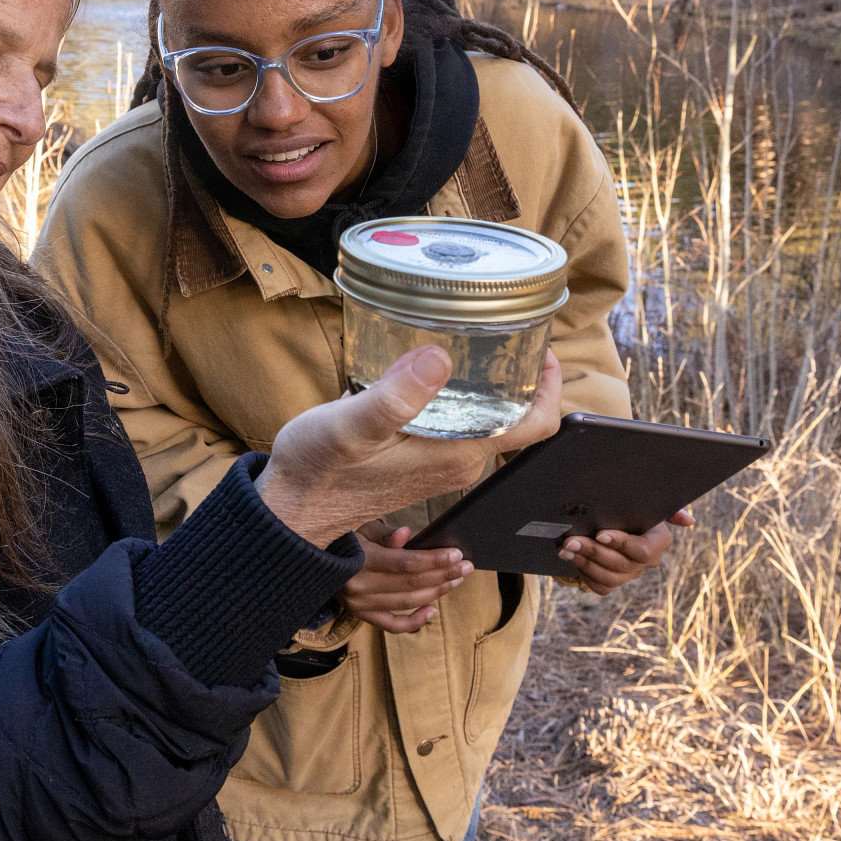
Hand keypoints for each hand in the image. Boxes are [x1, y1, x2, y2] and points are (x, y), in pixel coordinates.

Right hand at [257, 346, 563, 547]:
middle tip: (501, 328)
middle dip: (518, 376)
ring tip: (472, 340)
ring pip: (487, 421)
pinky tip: (434, 370)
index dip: (549, 385)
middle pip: (515, 418)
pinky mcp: (421, 463)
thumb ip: (395, 397)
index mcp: (455, 455)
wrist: (291, 513)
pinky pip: (461, 427)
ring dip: (488, 385)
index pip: (535, 426)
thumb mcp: (350, 427)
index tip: (541, 348)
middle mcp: (458, 463)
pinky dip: (460, 397)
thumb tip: (440, 357)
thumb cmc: (316, 472)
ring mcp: (441, 466)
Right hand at [338, 524, 471, 633]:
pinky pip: (394, 625)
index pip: (406, 563)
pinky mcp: (362, 616)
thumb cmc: (342, 540)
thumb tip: (407, 534)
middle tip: (466, 567)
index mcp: (361, 561)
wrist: (313, 563)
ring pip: (408, 602)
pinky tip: (433, 610)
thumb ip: (384, 534)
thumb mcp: (361, 529)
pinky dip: (415, 621)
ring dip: (436, 592)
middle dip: (443, 574)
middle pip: (412, 584)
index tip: (457, 554)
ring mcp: (361, 605)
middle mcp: (361, 587)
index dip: (434, 560)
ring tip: (455, 580)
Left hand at [559, 510, 692, 594]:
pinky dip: (585, 574)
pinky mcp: (614, 583)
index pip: (643, 550)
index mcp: (658, 541)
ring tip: (566, 549)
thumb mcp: (643, 501)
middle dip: (594, 552)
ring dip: (585, 563)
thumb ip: (667, 509)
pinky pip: (600, 587)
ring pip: (609, 578)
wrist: (609, 518)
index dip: (622, 544)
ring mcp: (630, 575)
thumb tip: (689, 521)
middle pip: (622, 565)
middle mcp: (647, 561)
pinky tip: (571, 559)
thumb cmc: (628, 506)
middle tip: (571, 541)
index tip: (600, 533)